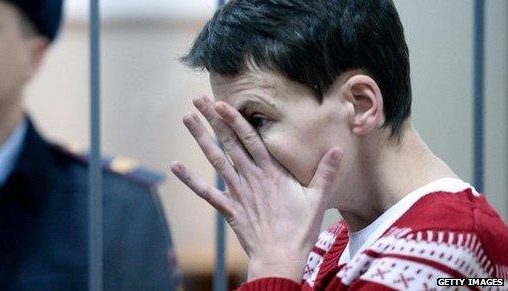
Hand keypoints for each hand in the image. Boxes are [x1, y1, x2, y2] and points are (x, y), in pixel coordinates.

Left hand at [171, 95, 342, 282]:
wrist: (280, 258)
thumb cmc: (300, 229)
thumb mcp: (318, 199)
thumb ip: (325, 172)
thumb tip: (337, 149)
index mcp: (271, 172)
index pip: (250, 139)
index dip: (235, 119)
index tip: (221, 103)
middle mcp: (251, 177)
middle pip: (228, 142)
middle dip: (213, 119)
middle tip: (198, 99)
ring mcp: (237, 192)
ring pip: (215, 160)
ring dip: (200, 138)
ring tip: (187, 119)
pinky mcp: (228, 208)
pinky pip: (206, 192)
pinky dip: (190, 179)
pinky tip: (175, 166)